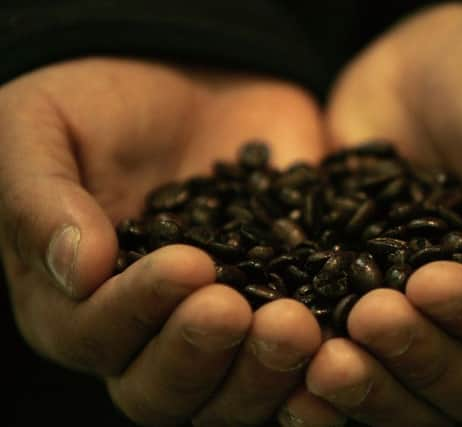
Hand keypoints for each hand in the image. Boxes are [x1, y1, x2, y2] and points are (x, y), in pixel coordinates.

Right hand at [0, 57, 326, 425]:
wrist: (197, 84)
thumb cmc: (106, 104)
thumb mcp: (45, 128)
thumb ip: (41, 200)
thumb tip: (78, 272)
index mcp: (77, 300)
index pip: (95, 336)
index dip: (138, 311)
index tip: (187, 264)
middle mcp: (147, 331)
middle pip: (162, 390)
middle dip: (200, 356)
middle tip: (237, 310)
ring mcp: (217, 326)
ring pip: (229, 395)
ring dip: (262, 375)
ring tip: (295, 327)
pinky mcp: (277, 307)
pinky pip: (294, 364)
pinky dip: (317, 368)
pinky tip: (340, 344)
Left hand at [280, 4, 461, 425]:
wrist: (422, 68)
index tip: (429, 283)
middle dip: (421, 358)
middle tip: (368, 319)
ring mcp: (429, 321)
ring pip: (414, 393)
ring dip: (372, 387)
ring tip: (324, 361)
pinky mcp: (367, 308)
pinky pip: (356, 364)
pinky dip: (326, 383)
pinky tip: (296, 376)